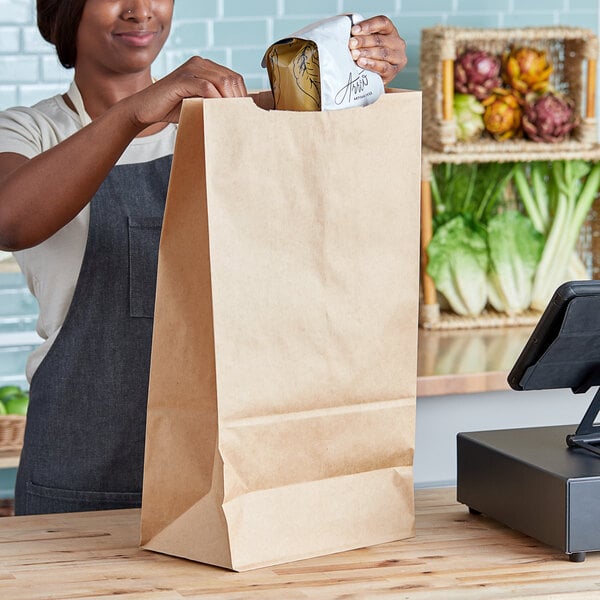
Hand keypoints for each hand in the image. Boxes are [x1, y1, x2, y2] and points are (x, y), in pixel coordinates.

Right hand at [126, 56, 247, 126]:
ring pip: (221, 81)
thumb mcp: (200, 103)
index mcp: (205, 67)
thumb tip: (240, 113)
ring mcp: (190, 68)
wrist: (145, 109)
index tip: (244, 114)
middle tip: (238, 117)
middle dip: (238, 99)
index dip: (242, 96)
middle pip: (231, 78)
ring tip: (230, 116)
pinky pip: (206, 87)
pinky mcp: (182, 78)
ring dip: (229, 101)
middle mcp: (199, 63)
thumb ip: (217, 102)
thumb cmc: (173, 108)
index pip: (234, 78)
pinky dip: (215, 100)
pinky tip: (217, 111)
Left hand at [349, 16, 406, 84]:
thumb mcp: (366, 42)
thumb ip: (360, 35)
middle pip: (380, 39)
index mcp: (390, 31)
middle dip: (364, 41)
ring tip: (354, 54)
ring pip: (383, 53)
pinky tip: (362, 62)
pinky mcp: (393, 72)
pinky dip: (371, 64)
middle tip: (351, 43)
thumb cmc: (368, 56)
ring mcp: (397, 58)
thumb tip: (349, 32)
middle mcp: (397, 43)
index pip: (382, 22)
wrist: (372, 78)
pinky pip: (383, 67)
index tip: (355, 30)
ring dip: (367, 52)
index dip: (368, 25)